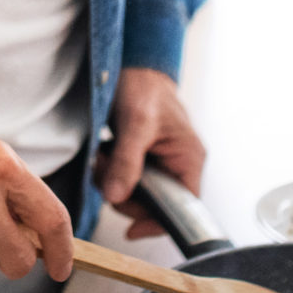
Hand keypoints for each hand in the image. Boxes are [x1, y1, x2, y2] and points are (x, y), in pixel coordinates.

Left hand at [97, 68, 204, 240]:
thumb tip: (116, 197)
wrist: (133, 64)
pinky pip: (127, 179)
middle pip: (155, 204)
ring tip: (103, 158)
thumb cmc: (145, 87)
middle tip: (105, 175)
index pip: (183, 208)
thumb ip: (128, 162)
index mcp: (189, 160)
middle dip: (126, 196)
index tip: (132, 228)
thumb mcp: (136, 123)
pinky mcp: (142, 158)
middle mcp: (178, 165)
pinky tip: (103, 155)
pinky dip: (110, 172)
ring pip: (136, 193)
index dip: (158, 222)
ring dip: (114, 182)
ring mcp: (160, 163)